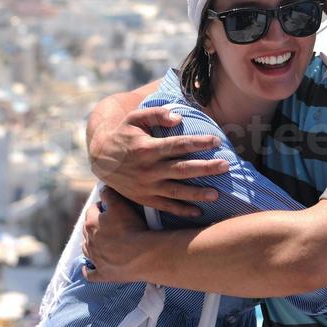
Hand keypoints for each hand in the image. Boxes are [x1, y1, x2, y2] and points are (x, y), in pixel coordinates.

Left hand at [82, 187, 156, 283]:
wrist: (142, 255)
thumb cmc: (132, 227)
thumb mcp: (120, 204)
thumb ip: (109, 195)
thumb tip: (102, 189)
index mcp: (91, 224)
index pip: (92, 210)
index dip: (100, 206)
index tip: (109, 205)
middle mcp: (89, 242)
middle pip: (88, 229)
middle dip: (94, 224)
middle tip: (108, 221)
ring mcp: (95, 260)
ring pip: (87, 249)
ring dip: (91, 244)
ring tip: (100, 241)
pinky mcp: (102, 274)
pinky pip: (90, 274)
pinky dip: (89, 270)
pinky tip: (89, 268)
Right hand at [88, 105, 228, 215]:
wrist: (100, 159)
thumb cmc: (123, 135)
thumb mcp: (134, 118)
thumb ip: (156, 114)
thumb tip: (178, 118)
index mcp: (147, 148)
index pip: (178, 145)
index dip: (198, 143)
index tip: (216, 141)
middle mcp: (148, 169)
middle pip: (182, 169)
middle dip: (205, 168)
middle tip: (226, 165)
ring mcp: (146, 186)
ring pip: (176, 192)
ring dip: (197, 194)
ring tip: (217, 194)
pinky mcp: (144, 198)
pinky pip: (165, 206)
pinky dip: (181, 210)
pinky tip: (198, 212)